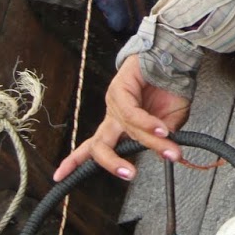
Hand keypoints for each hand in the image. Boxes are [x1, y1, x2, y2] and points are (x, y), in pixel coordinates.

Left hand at [52, 55, 191, 181]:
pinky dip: (149, 124)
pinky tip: (162, 130)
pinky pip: (132, 114)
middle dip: (109, 162)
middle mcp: (113, 115)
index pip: (95, 147)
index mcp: (120, 125)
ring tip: (169, 150)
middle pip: (99, 144)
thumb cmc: (171, 88)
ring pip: (124, 129)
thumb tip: (165, 156)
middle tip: (127, 173)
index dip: (76, 161)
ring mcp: (115, 101)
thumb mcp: (170, 123)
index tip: (58, 176)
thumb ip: (163, 141)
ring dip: (150, 141)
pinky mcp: (120, 87)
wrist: (176, 58)